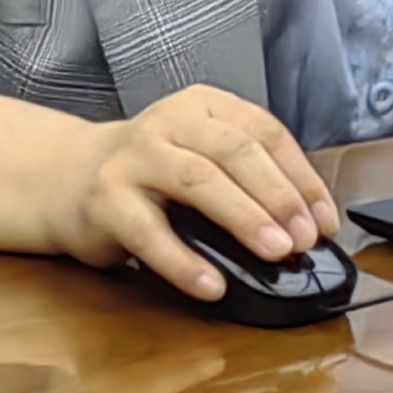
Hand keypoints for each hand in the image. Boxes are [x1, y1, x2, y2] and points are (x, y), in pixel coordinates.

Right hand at [49, 85, 339, 300]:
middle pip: (235, 152)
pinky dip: (185, 262)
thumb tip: (306, 226)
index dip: (301, 178)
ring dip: (243, 218)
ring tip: (275, 252)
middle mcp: (169, 123)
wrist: (67, 177)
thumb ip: (245, 178)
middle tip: (304, 238)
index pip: (265, 133)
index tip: (325, 221)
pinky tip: (212, 286)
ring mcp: (135, 158)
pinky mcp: (105, 199)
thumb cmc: (151, 174)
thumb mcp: (200, 154)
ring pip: (198, 181)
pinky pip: (150, 233)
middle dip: (278, 196)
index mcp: (203, 106)